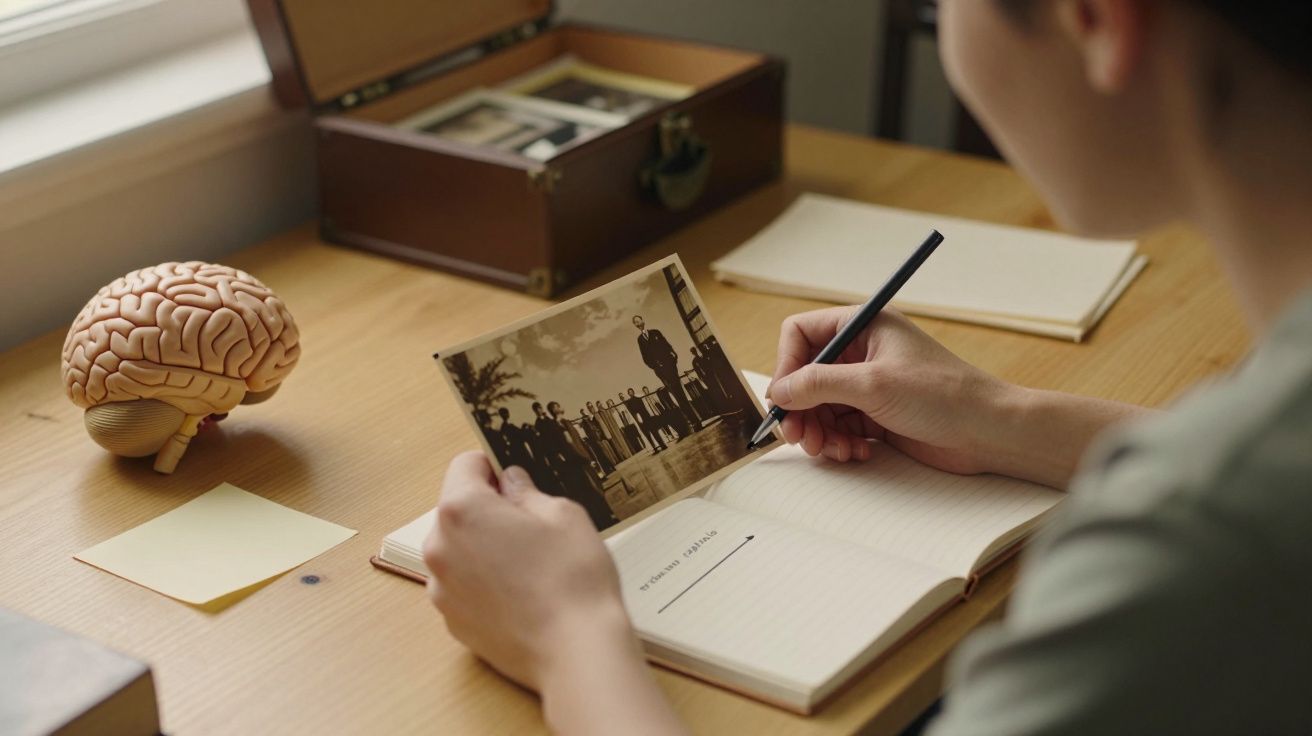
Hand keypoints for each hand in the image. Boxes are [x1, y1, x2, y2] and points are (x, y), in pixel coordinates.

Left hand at [423, 452, 633, 690]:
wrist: (574, 652)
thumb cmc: (572, 579)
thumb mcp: (562, 514)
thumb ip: (527, 492)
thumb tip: (512, 484)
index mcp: (462, 510)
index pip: (465, 466)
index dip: (493, 465)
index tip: (514, 475)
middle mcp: (440, 548)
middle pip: (457, 510)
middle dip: (487, 508)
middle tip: (530, 521)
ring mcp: (442, 588)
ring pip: (458, 549)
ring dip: (483, 545)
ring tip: (527, 561)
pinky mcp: (452, 621)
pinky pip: (462, 584)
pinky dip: (483, 580)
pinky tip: (520, 591)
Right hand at [768, 307, 1014, 474]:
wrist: (988, 432)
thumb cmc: (943, 395)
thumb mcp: (873, 385)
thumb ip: (819, 385)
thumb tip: (779, 392)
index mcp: (863, 326)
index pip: (801, 335)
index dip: (786, 366)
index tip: (783, 399)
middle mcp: (862, 352)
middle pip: (805, 376)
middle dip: (800, 409)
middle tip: (798, 438)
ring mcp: (868, 384)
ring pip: (819, 406)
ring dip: (818, 431)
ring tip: (832, 450)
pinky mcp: (876, 414)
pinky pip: (838, 426)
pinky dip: (839, 442)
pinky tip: (857, 452)